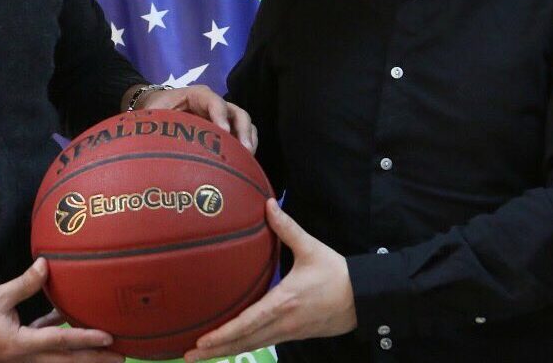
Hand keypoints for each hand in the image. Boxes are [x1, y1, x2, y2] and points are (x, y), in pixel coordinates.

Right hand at [0, 258, 122, 362]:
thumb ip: (25, 283)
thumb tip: (47, 265)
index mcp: (19, 346)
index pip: (61, 342)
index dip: (87, 339)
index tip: (110, 338)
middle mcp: (22, 357)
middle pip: (65, 360)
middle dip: (94, 359)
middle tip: (122, 355)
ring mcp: (18, 356)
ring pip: (55, 355)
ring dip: (79, 351)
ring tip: (103, 346)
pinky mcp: (12, 349)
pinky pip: (40, 343)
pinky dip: (56, 335)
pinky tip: (66, 319)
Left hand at [141, 85, 256, 152]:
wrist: (157, 109)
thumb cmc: (156, 109)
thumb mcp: (152, 112)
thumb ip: (153, 121)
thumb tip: (145, 137)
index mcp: (198, 96)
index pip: (214, 101)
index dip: (220, 115)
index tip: (222, 131)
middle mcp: (215, 105)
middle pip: (237, 113)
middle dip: (243, 131)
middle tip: (244, 150)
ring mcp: (223, 118)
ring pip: (244, 125)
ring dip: (248, 141)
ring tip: (247, 160)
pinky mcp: (226, 131)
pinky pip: (242, 136)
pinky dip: (246, 148)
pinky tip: (244, 164)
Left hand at [183, 200, 356, 360]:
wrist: (364, 298)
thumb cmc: (337, 273)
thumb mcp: (311, 248)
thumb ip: (286, 228)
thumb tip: (268, 204)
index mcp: (284, 302)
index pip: (248, 323)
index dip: (223, 334)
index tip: (202, 341)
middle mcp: (283, 323)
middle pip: (244, 342)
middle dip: (215, 351)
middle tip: (189, 355)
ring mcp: (289, 333)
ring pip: (252, 345)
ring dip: (227, 352)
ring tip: (202, 355)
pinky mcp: (294, 335)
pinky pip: (264, 343)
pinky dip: (243, 346)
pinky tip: (230, 347)